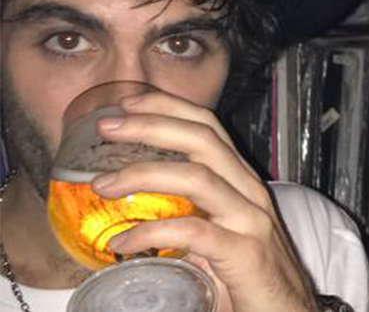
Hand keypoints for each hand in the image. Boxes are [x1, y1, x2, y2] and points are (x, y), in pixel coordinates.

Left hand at [90, 91, 316, 311]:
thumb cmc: (252, 278)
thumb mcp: (219, 235)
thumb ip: (189, 218)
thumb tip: (134, 214)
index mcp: (242, 182)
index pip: (208, 127)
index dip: (167, 108)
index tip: (125, 103)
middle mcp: (250, 192)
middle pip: (203, 139)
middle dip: (151, 125)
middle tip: (106, 125)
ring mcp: (251, 221)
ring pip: (198, 177)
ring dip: (144, 174)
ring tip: (103, 184)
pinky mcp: (246, 254)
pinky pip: (195, 233)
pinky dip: (154, 233)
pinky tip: (123, 244)